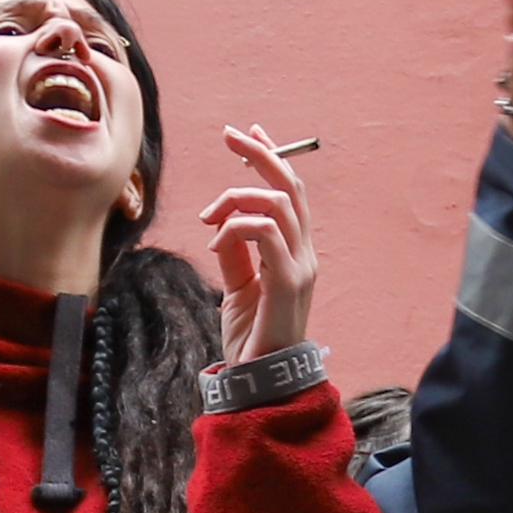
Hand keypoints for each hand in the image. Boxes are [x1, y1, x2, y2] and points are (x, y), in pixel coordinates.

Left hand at [206, 124, 319, 368]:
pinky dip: (235, 228)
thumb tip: (220, 223)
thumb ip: (233, 252)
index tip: (248, 133)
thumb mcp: (236, 285)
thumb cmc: (250, 336)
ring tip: (208, 220)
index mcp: (295, 252)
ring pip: (277, 203)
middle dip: (260, 154)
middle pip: (289, 187)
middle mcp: (305, 254)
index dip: (271, 157)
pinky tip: (215, 244)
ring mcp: (301, 266)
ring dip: (235, 200)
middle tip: (231, 135)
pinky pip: (265, 232)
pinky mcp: (289, 281)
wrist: (259, 378)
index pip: (290, 192)